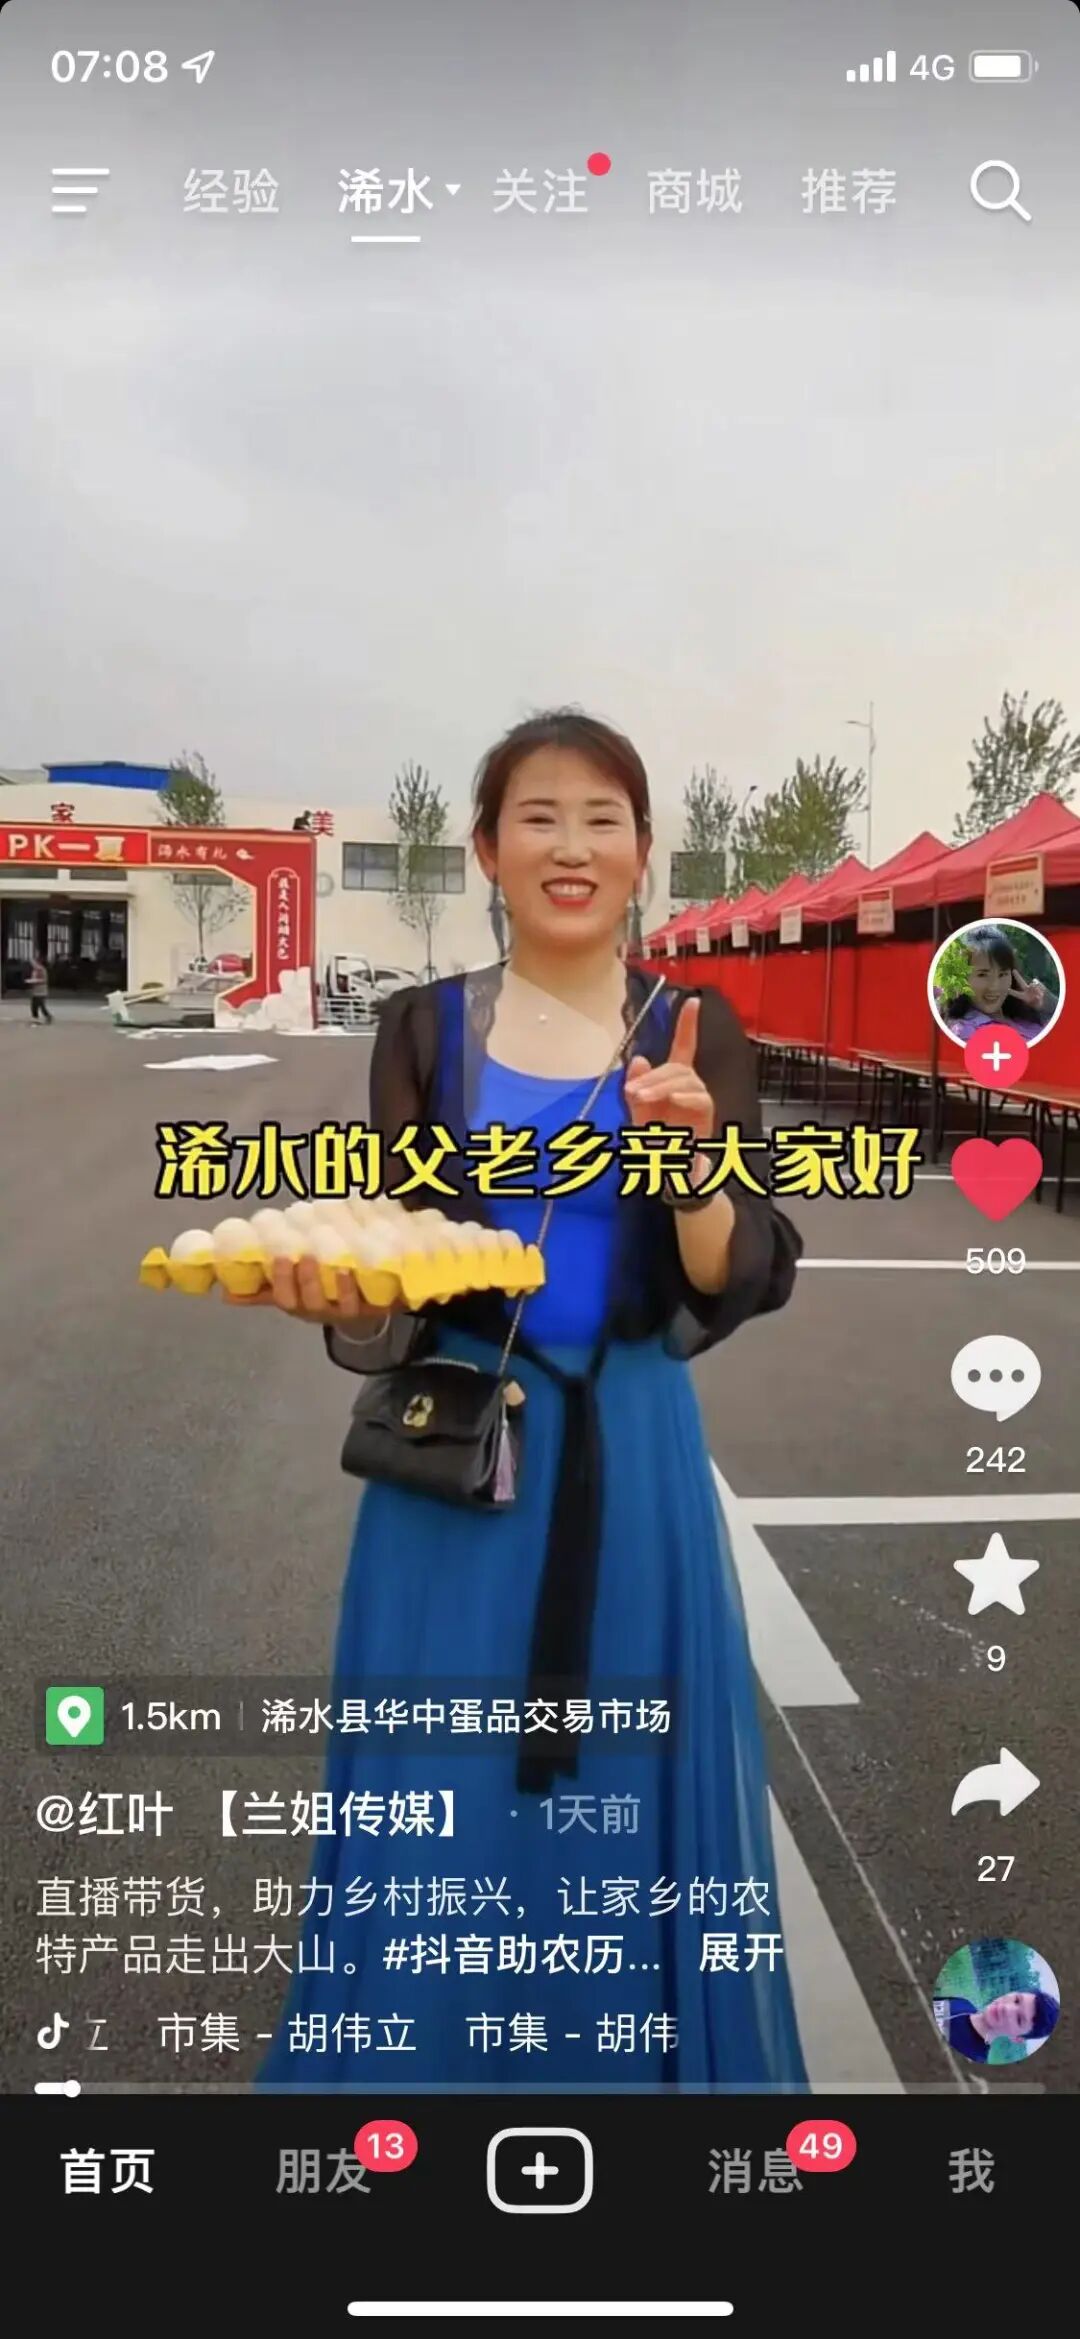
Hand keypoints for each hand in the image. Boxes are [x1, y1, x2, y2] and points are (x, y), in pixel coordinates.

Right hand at [222, 1254, 397, 1325]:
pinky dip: (351, 1288)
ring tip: (326, 1262)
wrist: (367, 1306)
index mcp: (296, 1304)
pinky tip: (348, 1270)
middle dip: (300, 1281)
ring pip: (332, 1305)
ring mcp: (342, 1312)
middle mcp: (317, 1311)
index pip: (282, 1297)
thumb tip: (225, 1295)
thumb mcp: (293, 1291)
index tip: (277, 1258)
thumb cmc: (322, 1292)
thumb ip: (263, 1290)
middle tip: (298, 1256)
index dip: (279, 1280)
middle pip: (303, 1303)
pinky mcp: (367, 1309)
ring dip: (329, 1285)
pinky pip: (358, 1303)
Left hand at [624, 996, 713, 1142]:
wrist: (666, 1165)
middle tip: (632, 1092)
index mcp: (673, 1076)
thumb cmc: (654, 1134)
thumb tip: (639, 1059)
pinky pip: (700, 1098)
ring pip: (684, 1080)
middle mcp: (689, 1082)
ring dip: (660, 1087)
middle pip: (676, 1066)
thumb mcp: (638, 1108)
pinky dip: (685, 1097)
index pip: (683, 1044)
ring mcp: (699, 1096)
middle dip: (653, 1077)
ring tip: (642, 1099)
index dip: (688, 1023)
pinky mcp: (706, 1112)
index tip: (692, 1000)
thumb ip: (636, 1085)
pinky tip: (674, 1099)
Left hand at [1011, 971, 1047, 1011]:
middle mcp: (1026, 990)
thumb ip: (1037, 998)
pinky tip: (1041, 993)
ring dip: (1037, 990)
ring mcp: (1031, 987)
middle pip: (1021, 981)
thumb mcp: (1037, 1004)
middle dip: (1017, 976)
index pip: (1017, 994)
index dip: (1012, 992)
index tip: (1007, 990)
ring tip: (1039, 995)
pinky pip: (1039, 985)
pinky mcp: (1038, 984)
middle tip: (1013, 970)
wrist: (1043, 1001)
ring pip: (1033, 985)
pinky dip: (1041, 990)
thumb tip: (1036, 991)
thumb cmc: (1037, 1004)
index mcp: (1023, 996)